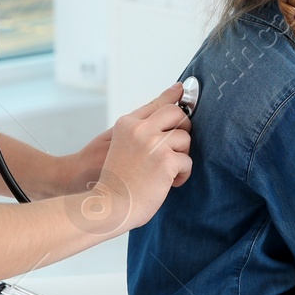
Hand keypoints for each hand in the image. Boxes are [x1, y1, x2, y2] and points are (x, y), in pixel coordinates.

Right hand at [69, 84, 191, 236]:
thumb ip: (141, 124)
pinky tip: (167, 183)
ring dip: (180, 156)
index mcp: (127, 124)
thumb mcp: (119, 143)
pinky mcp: (166, 161)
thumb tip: (161, 103)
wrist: (107, 205)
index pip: (159, 104)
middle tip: (175, 147)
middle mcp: (140, 129)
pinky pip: (187, 161)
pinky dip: (181, 174)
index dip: (174, 99)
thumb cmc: (115, 177)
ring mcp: (153, 144)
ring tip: (165, 171)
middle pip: (177, 114)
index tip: (184, 90)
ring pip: (185, 139)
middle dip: (182, 129)